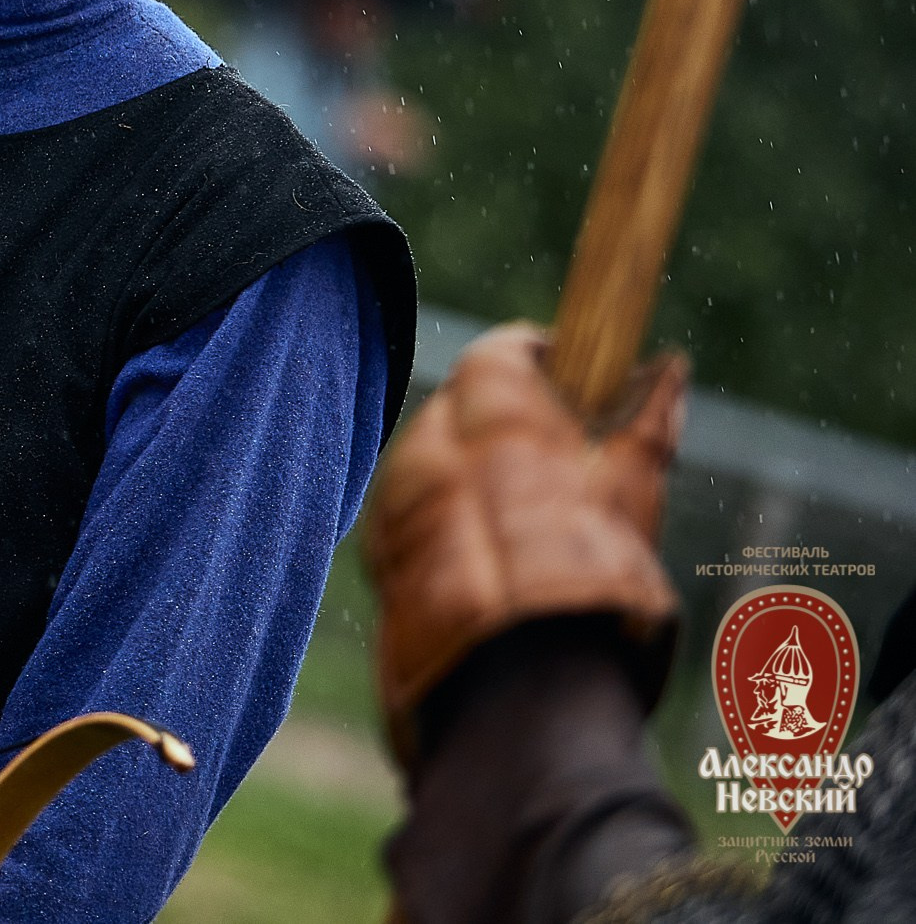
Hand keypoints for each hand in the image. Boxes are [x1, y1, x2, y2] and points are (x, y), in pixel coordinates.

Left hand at [364, 321, 687, 761]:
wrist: (521, 694)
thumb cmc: (593, 582)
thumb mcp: (635, 492)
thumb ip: (646, 422)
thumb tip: (667, 369)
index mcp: (490, 411)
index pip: (501, 353)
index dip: (537, 361)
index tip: (567, 382)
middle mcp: (428, 443)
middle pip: (461, 407)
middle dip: (502, 423)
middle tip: (556, 460)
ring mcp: (395, 498)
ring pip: (431, 463)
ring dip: (469, 477)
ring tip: (526, 523)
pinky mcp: (379, 552)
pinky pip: (410, 516)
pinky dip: (443, 525)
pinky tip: (489, 562)